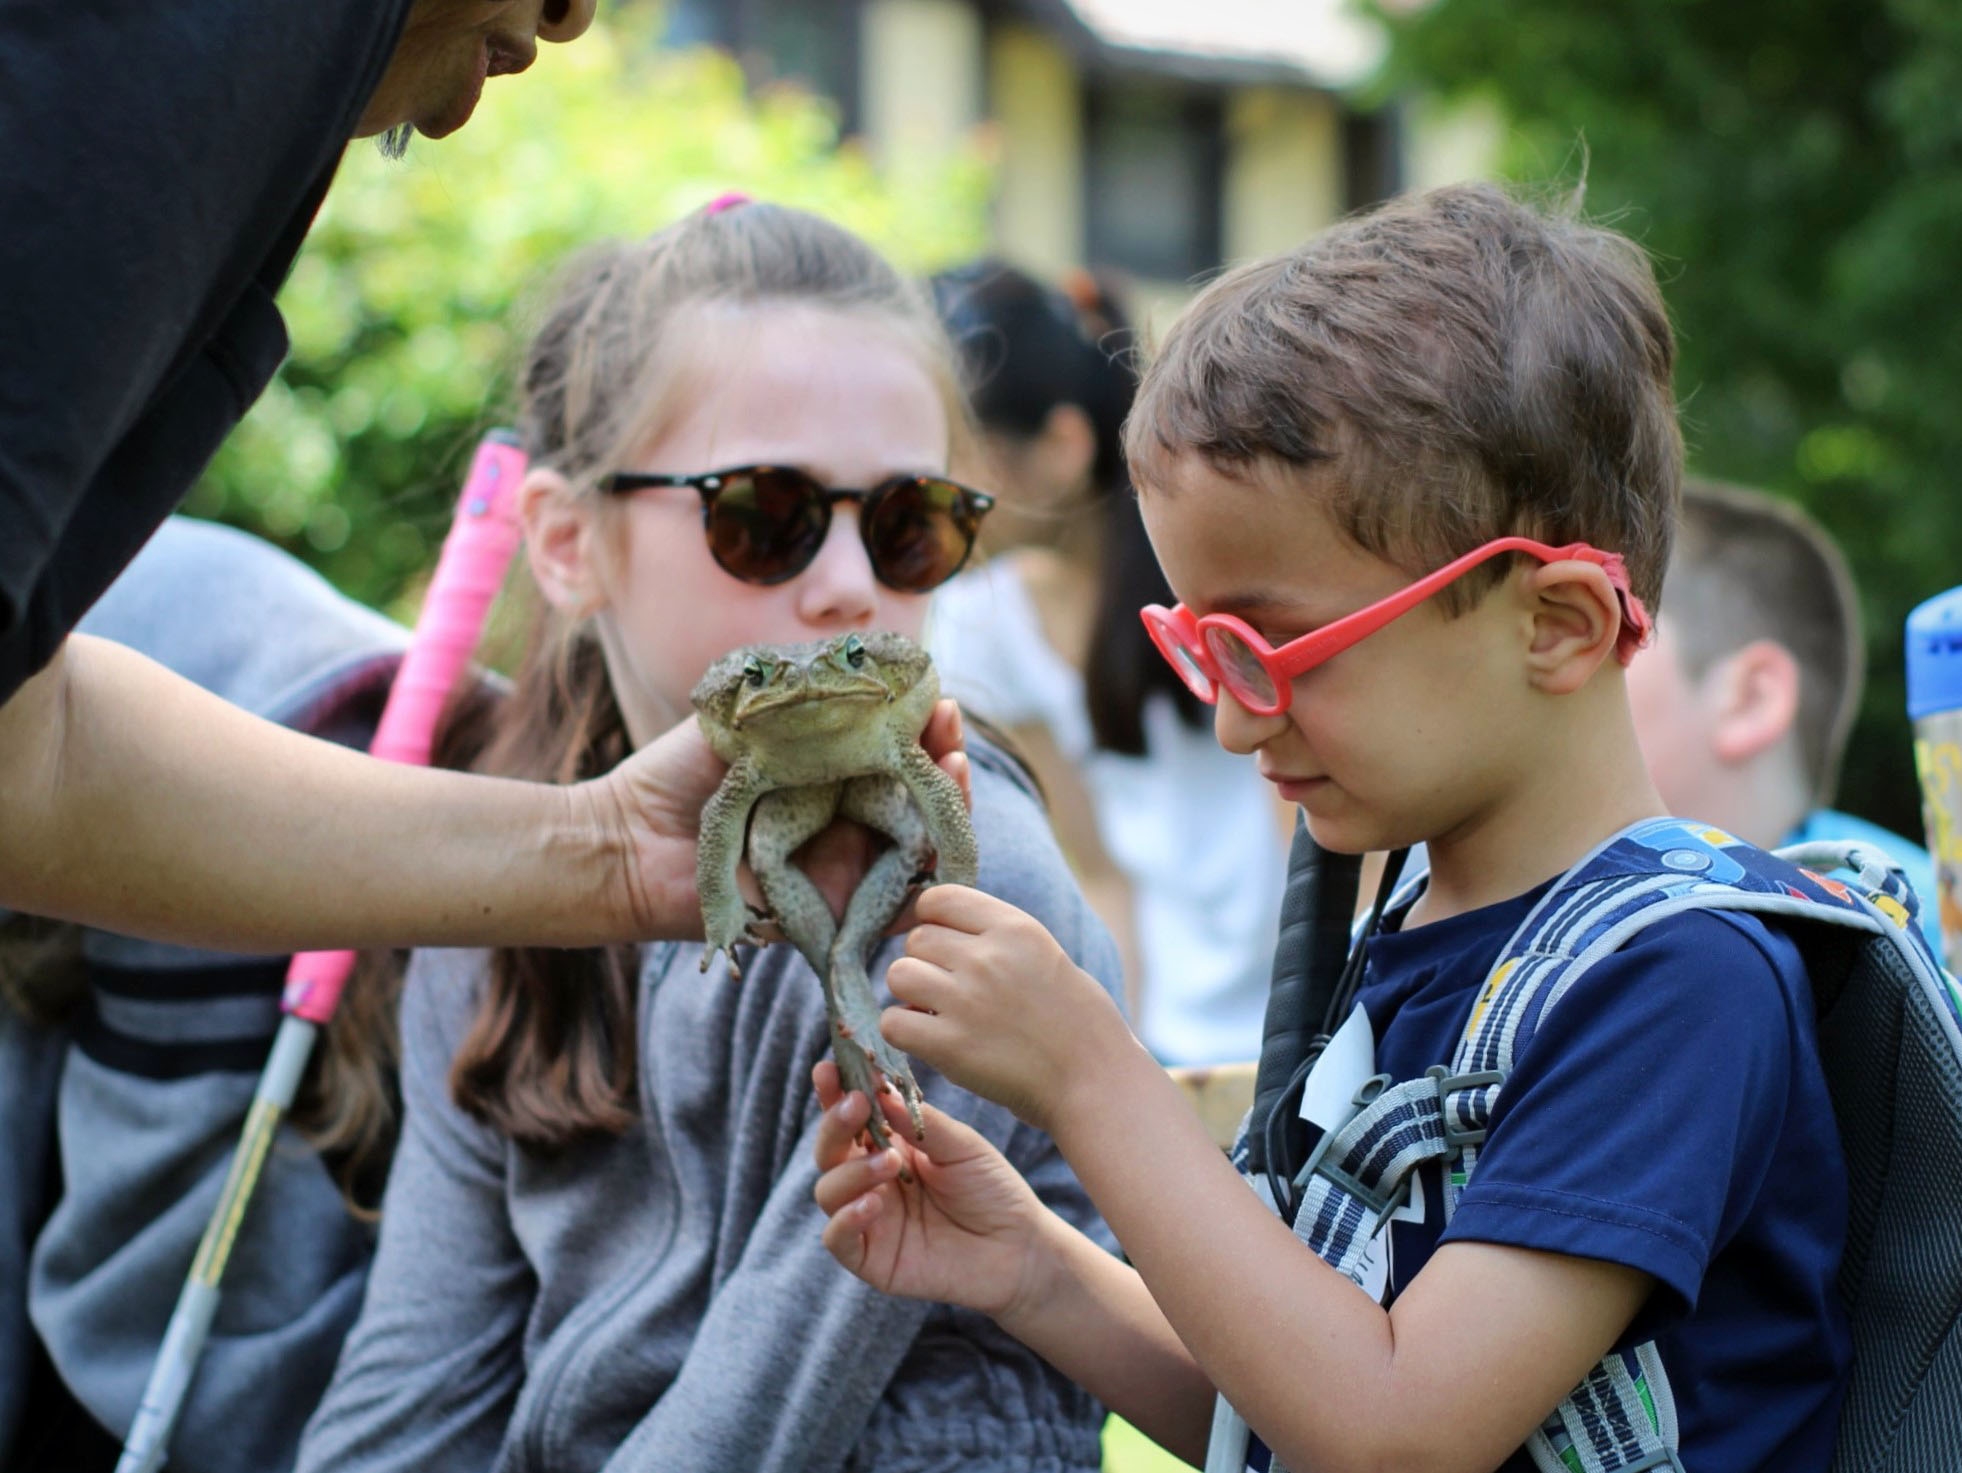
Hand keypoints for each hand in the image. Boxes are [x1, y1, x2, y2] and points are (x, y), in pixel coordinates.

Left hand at [587, 699, 972, 939]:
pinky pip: (896, 906)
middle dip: (947, 760)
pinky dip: (928, 879)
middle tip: (951, 729)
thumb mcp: (745, 720)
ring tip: (956, 766)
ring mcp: (842, 866)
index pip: (895, 752)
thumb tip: (862, 673)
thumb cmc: (675, 779)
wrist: (628, 843)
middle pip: (919, 797)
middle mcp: (841, 819)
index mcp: (825, 775)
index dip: (924, 727)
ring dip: (952, 807)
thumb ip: (796, 701)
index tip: (937, 697)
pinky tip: (941, 840)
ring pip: (921, 846)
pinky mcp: (834, 911)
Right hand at [812, 1061, 1049, 1318]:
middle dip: (835, 1124)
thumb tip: (878, 1090)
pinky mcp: (871, 1259)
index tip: (828, 1067)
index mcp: (889, 1146)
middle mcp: (870, 1181)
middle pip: (830, 1150)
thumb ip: (919, 1121)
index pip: (850, 1117)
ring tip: (889, 1162)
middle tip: (856, 1105)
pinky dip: (846, 1219)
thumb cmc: (992, 1188)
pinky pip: (837, 1239)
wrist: (1020, 1247)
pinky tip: (873, 1204)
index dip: (833, 1093)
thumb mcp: (960, 1144)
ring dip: (851, 1171)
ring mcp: (868, 1219)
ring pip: (828, 1190)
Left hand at [881, 886, 1136, 1134]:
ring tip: (938, 1013)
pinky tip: (930, 1039)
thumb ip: (995, 936)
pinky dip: (904, 1031)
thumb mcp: (1044, 953)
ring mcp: (966, 1000)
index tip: (938, 942)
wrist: (1094, 1080)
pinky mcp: (950, 1046)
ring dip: (911, 994)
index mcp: (1014, 927)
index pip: (939, 898)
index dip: (928, 919)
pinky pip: (893, 1022)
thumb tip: (937, 926)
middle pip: (917, 939)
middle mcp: (986, 957)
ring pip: (898, 974)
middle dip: (926, 962)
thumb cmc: (1076, 1020)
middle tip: (951, 990)